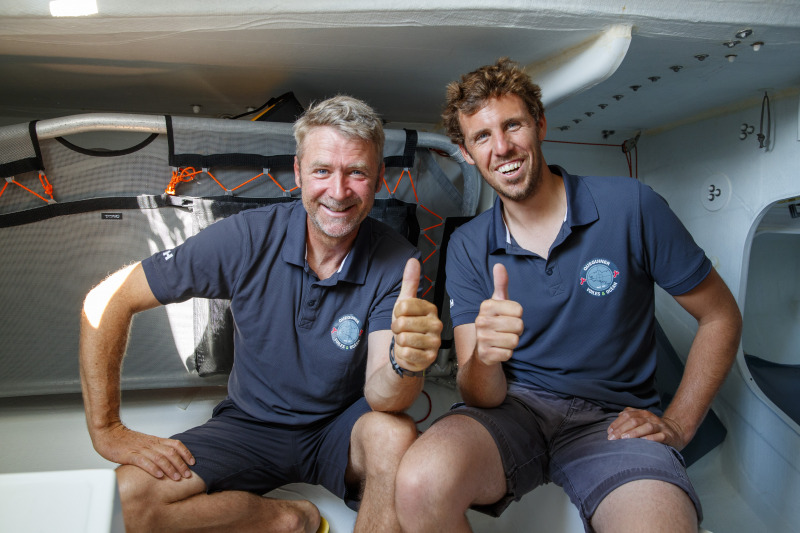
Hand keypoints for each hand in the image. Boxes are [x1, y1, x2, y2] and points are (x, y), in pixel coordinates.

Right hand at [91, 422, 195, 479]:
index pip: (175, 444)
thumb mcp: (144, 442)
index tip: (193, 462)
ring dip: (170, 468)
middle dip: (181, 464)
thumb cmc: (124, 440)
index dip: (186, 453)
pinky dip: (152, 468)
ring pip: (160, 458)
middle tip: (188, 474)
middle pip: (170, 453)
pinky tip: (158, 475)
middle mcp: (150, 444)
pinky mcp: (129, 455)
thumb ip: (155, 449)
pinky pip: (143, 461)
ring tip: (177, 478)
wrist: (108, 432)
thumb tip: (168, 459)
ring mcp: (140, 449)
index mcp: (155, 441)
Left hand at [391, 258, 442, 372]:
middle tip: (403, 331)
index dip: (396, 313)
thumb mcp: (404, 303)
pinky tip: (410, 352)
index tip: (402, 317)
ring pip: (403, 338)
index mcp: (430, 309)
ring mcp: (435, 342)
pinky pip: (406, 352)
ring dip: (399, 342)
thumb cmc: (406, 326)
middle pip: (402, 323)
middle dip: (397, 329)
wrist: (406, 351)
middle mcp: (436, 324)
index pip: (403, 306)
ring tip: (406, 341)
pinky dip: (403, 354)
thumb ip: (410, 282)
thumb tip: (413, 260)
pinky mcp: (430, 357)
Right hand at [474, 263, 522, 365]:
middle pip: (519, 325)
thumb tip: (499, 265)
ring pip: (515, 340)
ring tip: (501, 339)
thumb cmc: (494, 322)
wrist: (482, 349)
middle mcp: (481, 321)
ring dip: (511, 342)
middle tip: (505, 330)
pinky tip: (498, 349)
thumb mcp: (498, 302)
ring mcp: (482, 339)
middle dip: (516, 330)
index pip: (519, 310)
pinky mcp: (485, 354)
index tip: (507, 317)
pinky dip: (506, 353)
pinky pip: (509, 354)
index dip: (517, 315)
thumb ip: (501, 284)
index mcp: (486, 306)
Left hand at [607, 407, 688, 449]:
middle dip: (622, 429)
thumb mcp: (641, 420)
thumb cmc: (653, 429)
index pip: (627, 415)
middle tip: (613, 438)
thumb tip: (616, 420)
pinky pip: (659, 436)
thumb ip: (629, 417)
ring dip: (634, 433)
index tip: (609, 432)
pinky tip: (643, 442)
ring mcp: (660, 426)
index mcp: (642, 413)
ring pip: (646, 427)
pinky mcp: (668, 435)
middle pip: (634, 421)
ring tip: (624, 439)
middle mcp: (650, 418)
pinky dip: (651, 439)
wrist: (675, 432)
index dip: (617, 423)